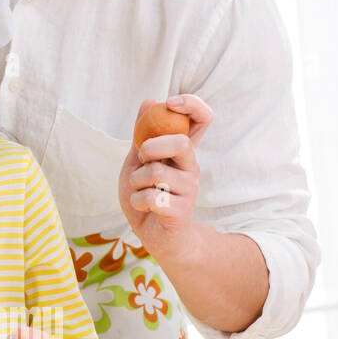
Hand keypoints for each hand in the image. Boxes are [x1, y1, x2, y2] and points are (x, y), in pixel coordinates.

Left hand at [118, 94, 211, 264]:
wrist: (155, 237)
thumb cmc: (146, 196)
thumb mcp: (136, 162)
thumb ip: (141, 135)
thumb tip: (148, 101)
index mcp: (181, 152)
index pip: (202, 119)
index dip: (191, 104)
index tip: (172, 102)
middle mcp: (191, 167)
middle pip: (181, 143)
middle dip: (151, 147)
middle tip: (141, 160)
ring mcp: (189, 189)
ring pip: (156, 171)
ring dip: (135, 181)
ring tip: (139, 191)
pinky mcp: (181, 210)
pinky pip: (151, 197)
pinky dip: (137, 201)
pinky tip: (144, 207)